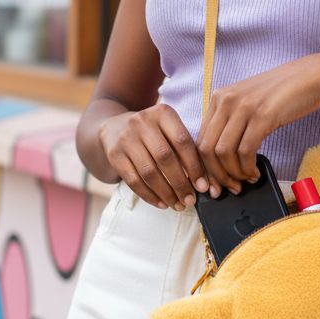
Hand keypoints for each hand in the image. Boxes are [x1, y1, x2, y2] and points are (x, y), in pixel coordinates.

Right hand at [98, 103, 222, 209]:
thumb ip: (186, 149)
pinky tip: (161, 203)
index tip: (203, 187)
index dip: (194, 166)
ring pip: (149, 172)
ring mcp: (126, 137)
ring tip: (178, 205)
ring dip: (166, 193)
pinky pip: (133, 180)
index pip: (182, 141)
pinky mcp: (114, 154)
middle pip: (165, 158)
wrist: (114, 128)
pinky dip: (149, 195)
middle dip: (180, 183)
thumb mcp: (168, 129)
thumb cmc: (153, 133)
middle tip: (190, 201)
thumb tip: (206, 183)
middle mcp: (142, 121)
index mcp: (163, 113)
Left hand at [196, 55, 319, 192]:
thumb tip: (222, 158)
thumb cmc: (283, 93)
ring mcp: (244, 107)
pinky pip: (245, 151)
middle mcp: (226, 100)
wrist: (313, 77)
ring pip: (223, 152)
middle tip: (229, 188)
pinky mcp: (262, 116)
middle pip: (207, 148)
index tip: (214, 183)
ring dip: (233, 174)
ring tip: (245, 181)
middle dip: (216, 175)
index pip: (200, 138)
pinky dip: (247, 168)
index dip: (204, 167)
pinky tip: (255, 172)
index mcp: (219, 98)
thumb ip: (233, 122)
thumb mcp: (250, 103)